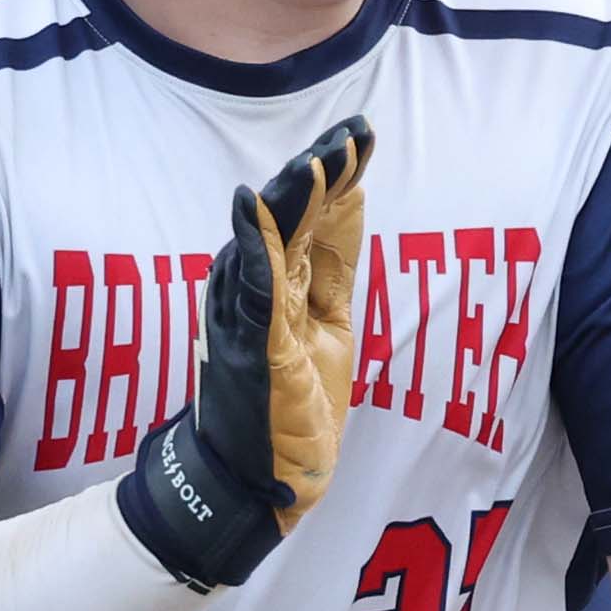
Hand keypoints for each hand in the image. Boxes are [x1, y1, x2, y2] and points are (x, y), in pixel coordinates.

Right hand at [117, 119, 373, 591]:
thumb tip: (355, 195)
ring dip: (294, 195)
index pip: (318, 215)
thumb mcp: (331, 325)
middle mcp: (261, 289)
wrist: (255, 479)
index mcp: (289, 284)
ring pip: (271, 240)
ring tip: (320, 156)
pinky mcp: (247, 345)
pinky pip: (249, 288)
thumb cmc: (288, 405)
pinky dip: (251, 245)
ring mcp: (250, 315)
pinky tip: (255, 206)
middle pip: (294, 217)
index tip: (363, 132)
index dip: (339, 173)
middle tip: (352, 132)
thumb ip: (335, 265)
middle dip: (323, 172)